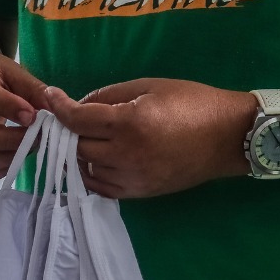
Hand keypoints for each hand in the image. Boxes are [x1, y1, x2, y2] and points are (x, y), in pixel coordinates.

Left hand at [46, 79, 252, 197]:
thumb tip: (80, 105)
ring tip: (83, 138)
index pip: (79, 119)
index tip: (50, 96)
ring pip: (86, 169)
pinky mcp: (140, 193)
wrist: (229, 136)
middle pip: (77, 147)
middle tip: (66, 120)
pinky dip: (92, 173)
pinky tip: (95, 159)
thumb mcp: (149, 87)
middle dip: (67, 132)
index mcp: (129, 123)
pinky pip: (102, 188)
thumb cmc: (192, 103)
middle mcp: (127, 154)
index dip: (59, 107)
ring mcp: (133, 178)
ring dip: (79, 153)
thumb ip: (110, 95)